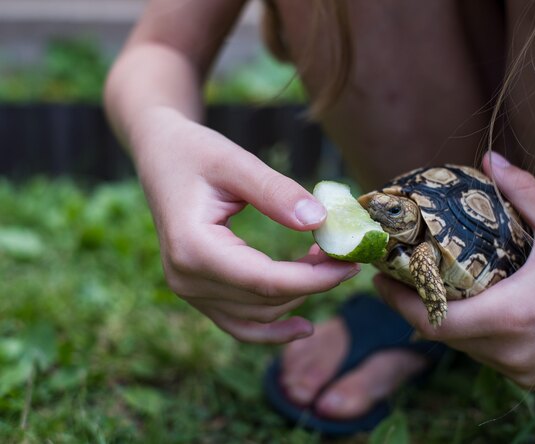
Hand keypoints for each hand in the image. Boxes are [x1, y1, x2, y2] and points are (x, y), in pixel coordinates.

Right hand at [132, 109, 358, 343]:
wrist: (162, 157)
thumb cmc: (195, 153)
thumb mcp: (236, 162)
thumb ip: (276, 192)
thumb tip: (320, 222)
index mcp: (193, 247)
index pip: (265, 281)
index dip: (314, 278)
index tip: (351, 263)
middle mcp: (186, 278)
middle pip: (266, 300)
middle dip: (313, 282)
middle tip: (345, 253)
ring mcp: (189, 290)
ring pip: (259, 315)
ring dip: (299, 295)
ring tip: (328, 263)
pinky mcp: (198, 292)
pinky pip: (239, 324)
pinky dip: (271, 329)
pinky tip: (304, 326)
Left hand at [376, 152, 534, 388]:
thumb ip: (524, 192)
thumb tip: (491, 158)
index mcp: (512, 317)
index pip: (434, 321)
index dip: (400, 302)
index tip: (380, 279)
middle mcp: (511, 352)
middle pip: (442, 334)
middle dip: (414, 306)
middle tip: (399, 275)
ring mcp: (521, 369)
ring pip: (462, 346)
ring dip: (441, 319)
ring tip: (427, 286)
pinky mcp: (530, 375)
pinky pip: (484, 355)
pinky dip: (469, 332)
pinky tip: (469, 305)